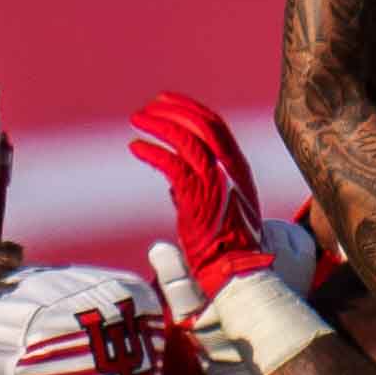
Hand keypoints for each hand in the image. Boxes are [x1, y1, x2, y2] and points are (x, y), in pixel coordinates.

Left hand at [129, 93, 273, 297]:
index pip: (216, 126)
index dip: (191, 110)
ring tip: (137, 120)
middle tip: (150, 106)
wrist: (236, 272)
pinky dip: (153, 151)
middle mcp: (231, 170)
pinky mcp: (198, 198)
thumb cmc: (227, 247)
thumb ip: (199, 187)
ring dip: (160, 124)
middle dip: (175, 109)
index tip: (167, 102)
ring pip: (187, 138)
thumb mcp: (220, 207)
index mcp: (239, 169)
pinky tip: (136, 148)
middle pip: (203, 124)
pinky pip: (172, 164)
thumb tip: (174, 178)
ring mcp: (216, 182)